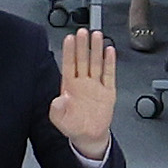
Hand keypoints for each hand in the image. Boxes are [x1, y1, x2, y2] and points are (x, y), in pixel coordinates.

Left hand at [48, 27, 120, 158]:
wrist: (89, 136)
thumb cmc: (74, 126)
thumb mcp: (59, 120)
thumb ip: (57, 110)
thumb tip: (59, 99)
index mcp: (69, 86)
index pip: (69, 64)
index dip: (69, 51)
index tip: (69, 38)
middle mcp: (83, 83)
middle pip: (83, 59)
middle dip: (82, 45)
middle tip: (83, 31)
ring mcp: (95, 86)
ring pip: (96, 63)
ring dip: (96, 49)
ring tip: (96, 35)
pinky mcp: (107, 92)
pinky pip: (109, 74)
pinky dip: (110, 63)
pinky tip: (109, 51)